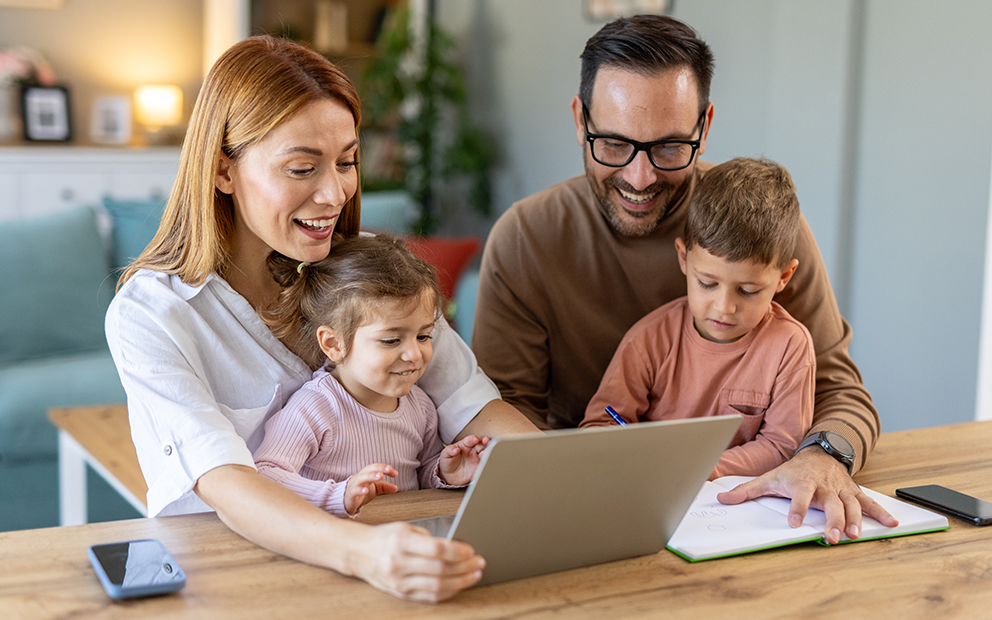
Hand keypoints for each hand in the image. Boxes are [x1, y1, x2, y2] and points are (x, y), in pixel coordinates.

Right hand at [344, 463, 398, 515]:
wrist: (345, 502)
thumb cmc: (360, 492)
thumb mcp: (374, 489)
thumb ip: (384, 487)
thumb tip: (396, 488)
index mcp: (366, 474)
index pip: (375, 468)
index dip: (384, 468)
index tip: (395, 473)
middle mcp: (359, 477)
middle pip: (368, 470)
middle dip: (379, 468)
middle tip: (388, 470)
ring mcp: (354, 485)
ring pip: (361, 478)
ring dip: (371, 476)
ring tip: (380, 476)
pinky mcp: (350, 495)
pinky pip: (354, 491)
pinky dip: (360, 490)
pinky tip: (366, 491)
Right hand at [355, 522, 484, 602]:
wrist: (359, 553)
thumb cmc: (385, 537)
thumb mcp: (406, 528)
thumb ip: (429, 539)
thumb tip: (457, 548)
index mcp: (401, 541)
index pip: (437, 549)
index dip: (458, 551)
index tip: (471, 550)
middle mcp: (399, 563)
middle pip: (440, 569)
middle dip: (465, 567)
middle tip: (479, 562)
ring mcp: (399, 581)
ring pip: (437, 586)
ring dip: (461, 581)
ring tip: (474, 574)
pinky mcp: (401, 593)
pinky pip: (429, 596)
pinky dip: (447, 591)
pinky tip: (458, 585)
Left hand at [439, 435, 489, 485]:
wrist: (449, 476)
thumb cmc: (448, 462)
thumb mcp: (445, 455)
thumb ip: (449, 450)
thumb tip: (455, 449)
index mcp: (465, 445)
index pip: (470, 440)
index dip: (473, 439)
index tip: (475, 439)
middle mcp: (473, 450)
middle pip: (481, 444)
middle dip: (485, 442)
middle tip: (487, 441)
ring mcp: (477, 459)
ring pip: (486, 453)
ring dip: (489, 451)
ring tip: (491, 451)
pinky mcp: (479, 468)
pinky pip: (485, 465)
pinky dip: (488, 463)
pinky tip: (489, 462)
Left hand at [715, 447, 898, 543]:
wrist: (819, 452)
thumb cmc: (792, 470)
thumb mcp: (769, 477)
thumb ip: (746, 490)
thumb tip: (722, 498)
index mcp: (802, 482)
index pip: (799, 495)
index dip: (797, 508)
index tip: (794, 523)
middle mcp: (824, 485)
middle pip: (830, 504)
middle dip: (832, 521)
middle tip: (832, 538)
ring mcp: (841, 488)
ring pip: (851, 504)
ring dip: (856, 520)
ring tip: (856, 536)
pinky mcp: (853, 491)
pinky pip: (869, 502)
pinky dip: (881, 512)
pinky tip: (891, 524)